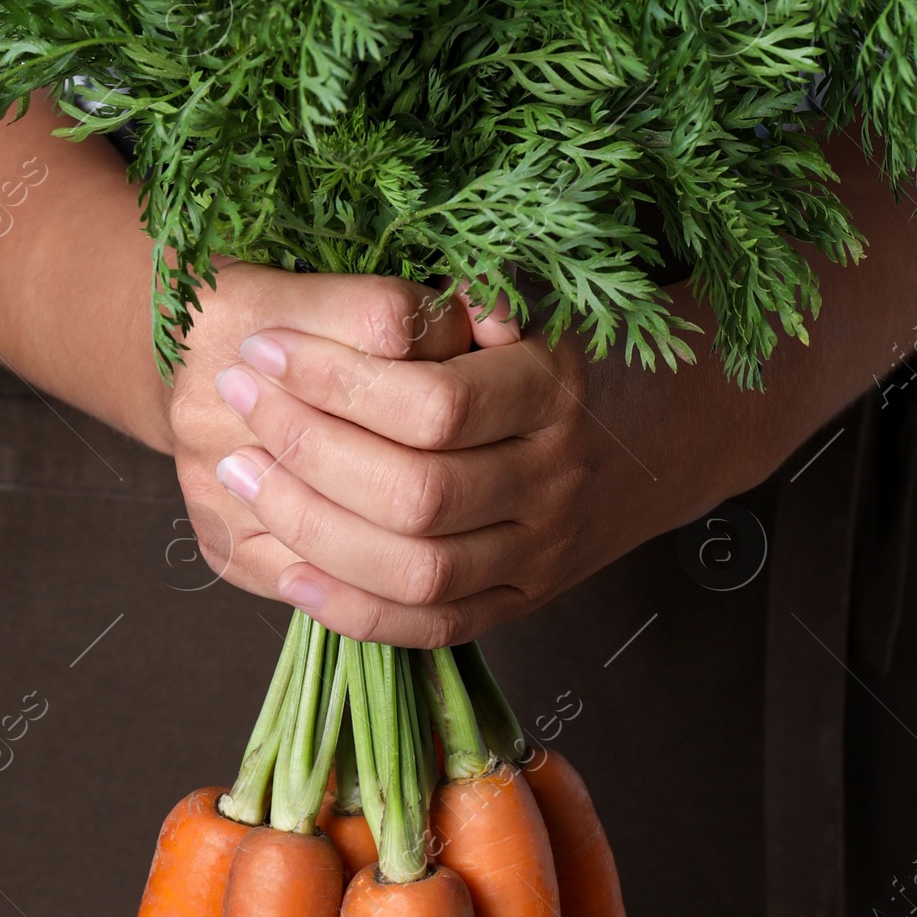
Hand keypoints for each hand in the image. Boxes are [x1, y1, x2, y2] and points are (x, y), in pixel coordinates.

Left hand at [196, 132, 916, 641]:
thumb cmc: (581, 345)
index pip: (433, 405)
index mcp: (554, 391)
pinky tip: (290, 572)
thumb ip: (476, 290)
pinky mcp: (524, 600)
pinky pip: (433, 626)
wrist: (680, 428)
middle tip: (236, 402)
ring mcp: (542, 552)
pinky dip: (356, 609)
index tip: (263, 348)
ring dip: (314, 528)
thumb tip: (416, 293)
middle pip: (415, 495)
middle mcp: (553, 480)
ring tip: (242, 472)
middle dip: (309, 450)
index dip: (335, 382)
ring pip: (417, 569)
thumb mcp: (544, 296)